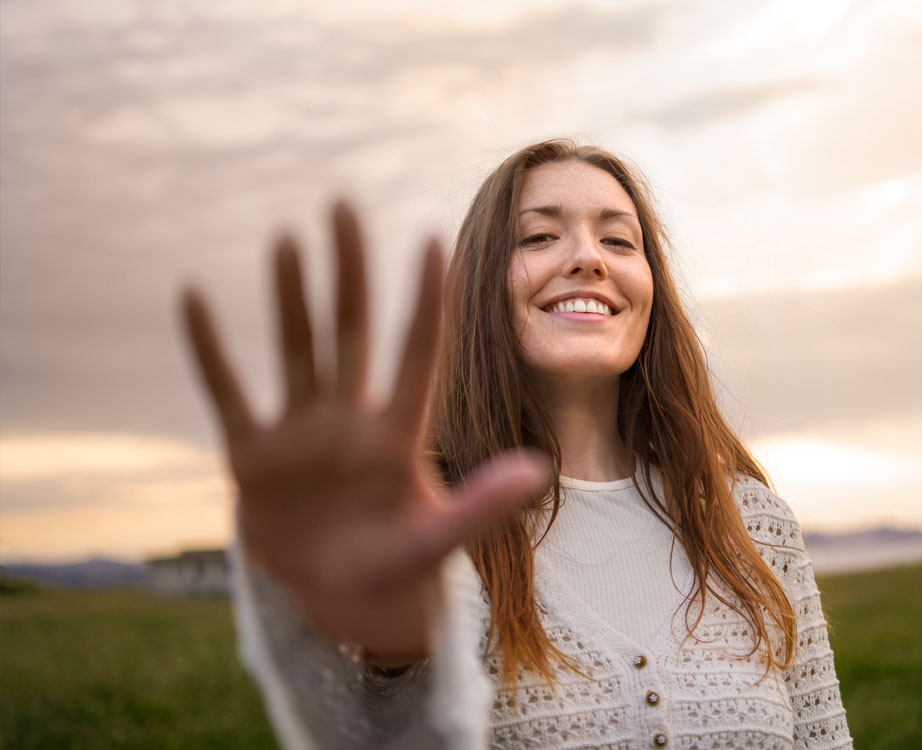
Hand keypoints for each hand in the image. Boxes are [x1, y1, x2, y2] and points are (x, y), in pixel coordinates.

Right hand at [180, 201, 548, 663]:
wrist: (341, 599)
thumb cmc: (398, 567)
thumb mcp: (438, 540)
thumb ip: (481, 505)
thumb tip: (539, 469)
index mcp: (398, 433)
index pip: (418, 352)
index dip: (425, 300)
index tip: (433, 240)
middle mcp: (349, 418)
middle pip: (349, 330)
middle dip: (348, 271)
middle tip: (342, 206)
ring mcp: (300, 432)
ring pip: (295, 348)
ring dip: (289, 295)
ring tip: (287, 237)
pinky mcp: (252, 455)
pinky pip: (228, 391)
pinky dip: (210, 349)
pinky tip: (194, 296)